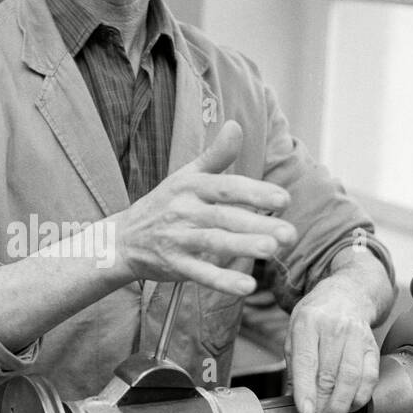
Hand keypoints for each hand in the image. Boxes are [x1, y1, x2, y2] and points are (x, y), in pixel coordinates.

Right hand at [112, 120, 296, 296]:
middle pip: (224, 217)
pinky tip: (246, 287)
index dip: (255, 192)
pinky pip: (200, 273)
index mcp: (191, 186)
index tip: (284, 200)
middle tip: (289, 234)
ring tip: (271, 250)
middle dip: (257, 225)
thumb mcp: (186, 176)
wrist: (123, 238)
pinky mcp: (174, 265)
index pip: (226, 187)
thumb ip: (216, 155)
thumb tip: (236, 125)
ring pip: (213, 243)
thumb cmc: (164, 204)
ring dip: (242, 247)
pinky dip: (222, 281)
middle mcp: (184, 211)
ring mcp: (178, 239)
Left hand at [286, 274, 379, 412]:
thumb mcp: (294, 335)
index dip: (305, 390)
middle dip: (322, 408)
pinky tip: (350, 408)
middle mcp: (333, 329)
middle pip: (329, 375)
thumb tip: (295, 403)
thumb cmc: (315, 318)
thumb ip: (295, 368)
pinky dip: (360, 397)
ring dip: (341, 408)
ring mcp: (355, 336)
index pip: (306, 362)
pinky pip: (369, 377)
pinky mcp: (372, 346)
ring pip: (351, 379)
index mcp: (307, 324)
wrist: (346, 295)